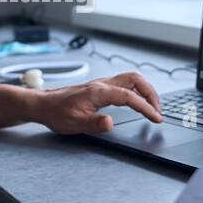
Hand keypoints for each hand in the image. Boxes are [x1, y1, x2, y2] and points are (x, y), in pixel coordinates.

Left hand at [32, 72, 163, 133]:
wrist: (43, 104)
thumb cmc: (56, 113)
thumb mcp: (74, 123)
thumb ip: (94, 123)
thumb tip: (110, 123)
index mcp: (99, 92)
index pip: (130, 97)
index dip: (146, 107)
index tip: (156, 118)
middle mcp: (102, 84)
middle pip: (135, 80)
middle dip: (151, 94)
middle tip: (158, 111)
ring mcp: (101, 84)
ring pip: (131, 79)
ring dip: (145, 90)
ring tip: (152, 106)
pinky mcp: (100, 87)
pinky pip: (124, 83)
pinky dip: (136, 90)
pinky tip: (137, 101)